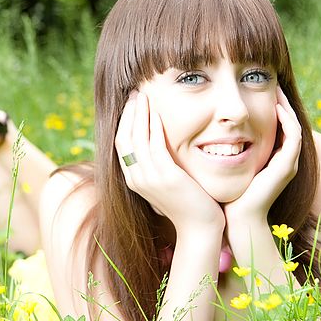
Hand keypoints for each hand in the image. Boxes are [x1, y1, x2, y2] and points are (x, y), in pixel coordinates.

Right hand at [115, 91, 224, 232]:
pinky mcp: (165, 177)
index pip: (120, 144)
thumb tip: (156, 146)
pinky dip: (153, 126)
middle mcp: (136, 179)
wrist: (199, 227)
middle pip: (123, 138)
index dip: (124, 121)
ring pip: (136, 138)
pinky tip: (157, 112)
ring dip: (139, 114)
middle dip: (128, 113)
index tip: (132, 103)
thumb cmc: (188, 204)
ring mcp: (149, 179)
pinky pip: (154, 145)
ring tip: (144, 95)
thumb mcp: (166, 182)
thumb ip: (157, 165)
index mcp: (133, 180)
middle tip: (135, 93)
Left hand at [223, 86, 301, 226]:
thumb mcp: (226, 165)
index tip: (257, 87)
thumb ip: (225, 149)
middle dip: (281, 100)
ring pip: (294, 125)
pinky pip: (293, 136)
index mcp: (273, 159)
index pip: (278, 124)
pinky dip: (286, 120)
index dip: (271, 105)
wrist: (237, 220)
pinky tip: (275, 107)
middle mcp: (285, 160)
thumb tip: (207, 130)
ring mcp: (289, 163)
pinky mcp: (288, 166)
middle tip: (270, 80)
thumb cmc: (228, 196)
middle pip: (289, 121)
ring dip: (286, 105)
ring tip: (275, 87)